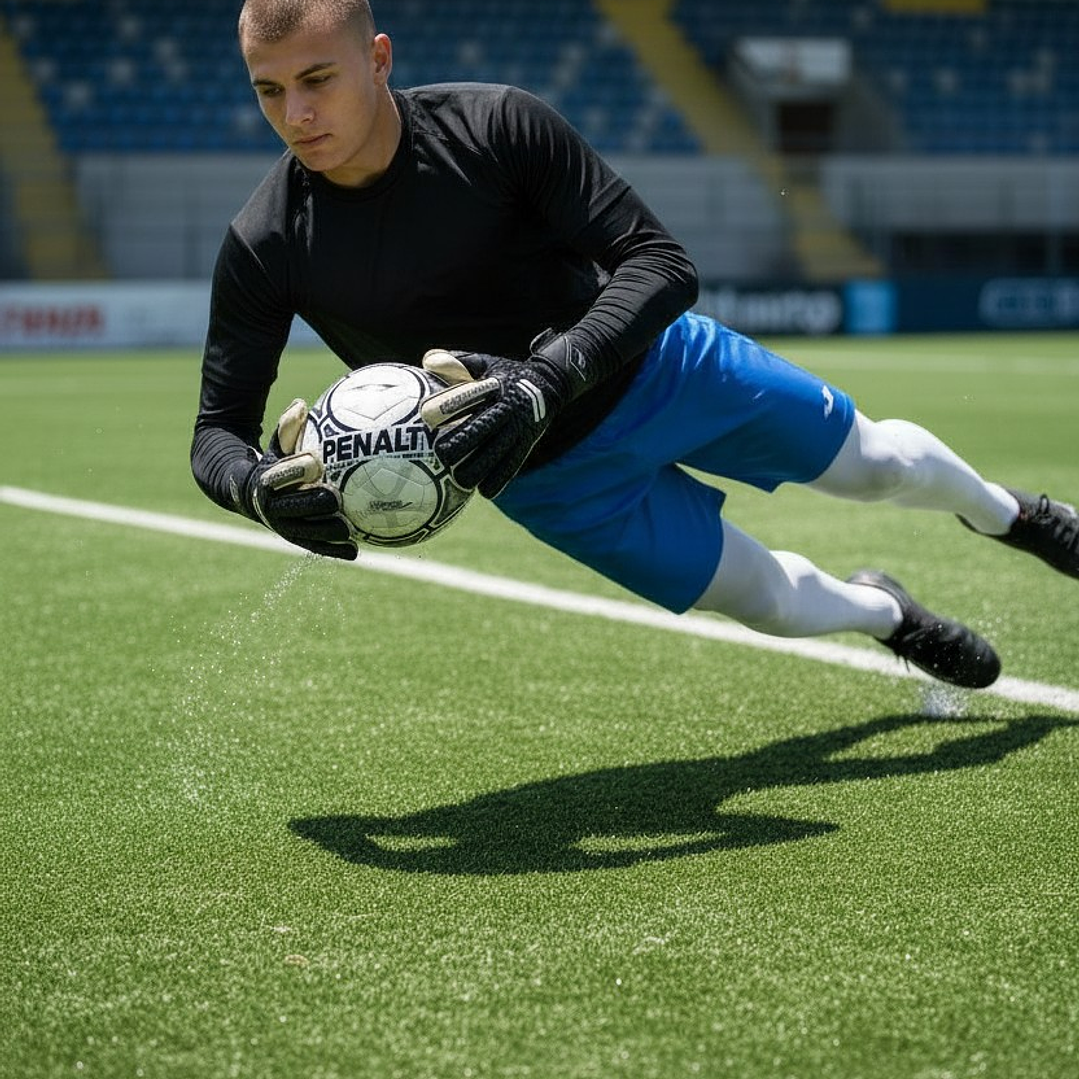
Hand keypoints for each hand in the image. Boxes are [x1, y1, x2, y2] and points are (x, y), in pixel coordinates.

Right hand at [243, 399, 357, 559]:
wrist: (248, 494)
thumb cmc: (274, 464)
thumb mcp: (275, 445)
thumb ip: (287, 429)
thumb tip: (300, 404)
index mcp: (268, 481)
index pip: (281, 474)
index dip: (296, 469)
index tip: (315, 462)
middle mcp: (274, 507)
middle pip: (295, 507)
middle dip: (315, 503)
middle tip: (336, 497)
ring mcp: (284, 527)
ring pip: (306, 532)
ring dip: (327, 531)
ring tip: (349, 529)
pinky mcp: (296, 540)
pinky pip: (316, 548)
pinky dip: (334, 551)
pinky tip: (356, 552)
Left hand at [420, 348, 569, 497]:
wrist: (549, 383)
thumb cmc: (505, 374)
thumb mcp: (486, 363)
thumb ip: (457, 362)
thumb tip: (426, 360)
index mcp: (494, 386)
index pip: (468, 396)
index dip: (448, 407)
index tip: (426, 417)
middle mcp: (507, 408)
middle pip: (482, 428)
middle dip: (461, 443)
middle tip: (441, 455)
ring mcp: (519, 427)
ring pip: (498, 451)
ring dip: (479, 467)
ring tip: (459, 480)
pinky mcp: (527, 442)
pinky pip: (513, 463)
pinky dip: (500, 479)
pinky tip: (485, 491)